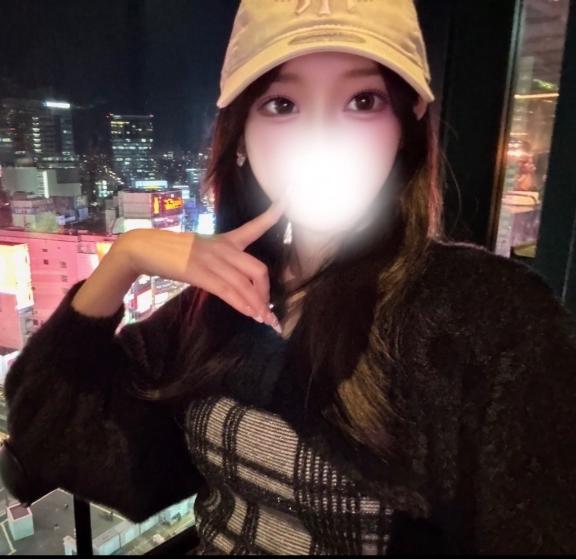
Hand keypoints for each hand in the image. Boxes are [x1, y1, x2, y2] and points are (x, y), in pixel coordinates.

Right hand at [116, 197, 286, 327]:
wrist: (146, 249)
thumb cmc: (174, 252)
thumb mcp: (202, 251)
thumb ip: (221, 262)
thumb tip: (237, 282)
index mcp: (225, 240)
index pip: (255, 226)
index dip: (273, 214)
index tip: (288, 198)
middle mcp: (223, 248)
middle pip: (258, 269)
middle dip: (265, 293)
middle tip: (267, 309)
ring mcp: (211, 260)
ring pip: (244, 285)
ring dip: (257, 306)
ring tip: (266, 321)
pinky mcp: (199, 273)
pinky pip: (227, 291)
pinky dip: (243, 305)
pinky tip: (251, 315)